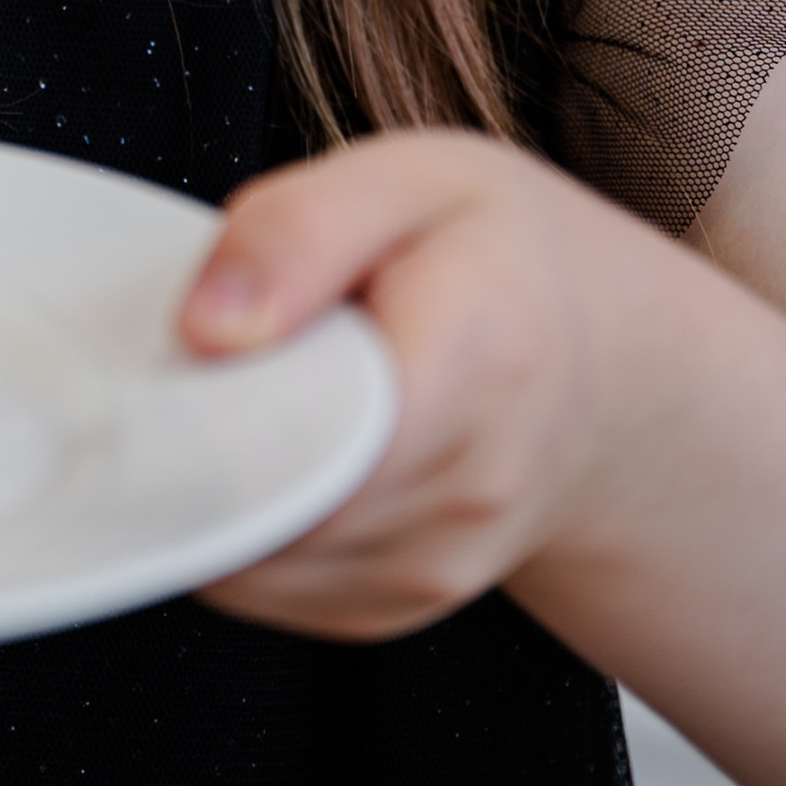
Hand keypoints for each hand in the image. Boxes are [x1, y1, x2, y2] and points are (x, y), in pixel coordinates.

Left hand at [176, 127, 672, 639]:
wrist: (604, 371)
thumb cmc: (502, 261)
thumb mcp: (409, 182)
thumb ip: (297, 232)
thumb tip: (204, 331)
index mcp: (478, 359)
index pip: (313, 435)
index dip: (215, 406)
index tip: (180, 359)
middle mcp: (470, 487)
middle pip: (268, 498)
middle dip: (202, 434)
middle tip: (203, 357)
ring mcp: (439, 564)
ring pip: (254, 556)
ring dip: (219, 480)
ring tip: (258, 391)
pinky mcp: (400, 603)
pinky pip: (271, 585)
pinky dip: (242, 520)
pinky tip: (275, 449)